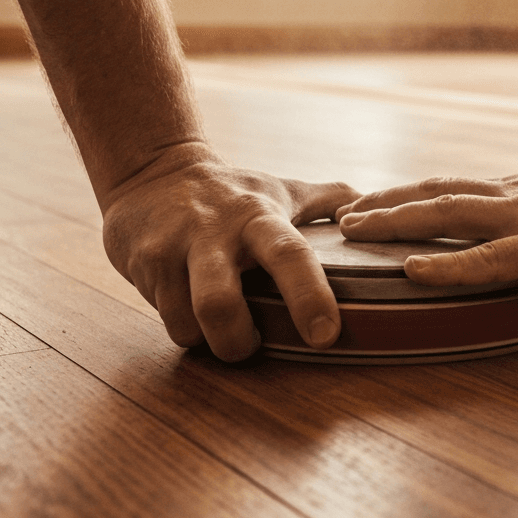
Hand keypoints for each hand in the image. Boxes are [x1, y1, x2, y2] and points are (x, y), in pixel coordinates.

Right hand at [101, 144, 358, 361]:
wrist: (151, 171)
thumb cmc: (233, 193)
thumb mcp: (284, 190)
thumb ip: (333, 200)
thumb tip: (375, 213)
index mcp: (259, 217)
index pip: (289, 255)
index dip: (309, 297)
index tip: (325, 335)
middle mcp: (214, 233)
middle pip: (220, 302)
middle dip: (238, 341)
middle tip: (254, 347)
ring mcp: (172, 250)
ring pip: (188, 322)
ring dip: (211, 342)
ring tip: (226, 334)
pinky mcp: (142, 264)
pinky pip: (167, 319)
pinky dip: (188, 331)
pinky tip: (196, 317)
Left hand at [335, 149, 517, 291]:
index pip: (453, 192)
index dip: (408, 200)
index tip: (370, 207)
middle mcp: (517, 198)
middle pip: (435, 196)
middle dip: (384, 206)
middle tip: (338, 216)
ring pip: (450, 215)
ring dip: (397, 222)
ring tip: (353, 229)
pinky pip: (493, 258)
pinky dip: (450, 266)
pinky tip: (413, 271)